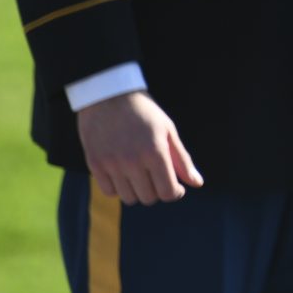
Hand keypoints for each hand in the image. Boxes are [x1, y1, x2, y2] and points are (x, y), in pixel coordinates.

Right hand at [77, 91, 203, 204]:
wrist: (108, 94)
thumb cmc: (143, 111)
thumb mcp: (168, 130)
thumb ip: (182, 159)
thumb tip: (197, 183)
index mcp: (155, 152)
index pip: (168, 192)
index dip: (175, 193)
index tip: (176, 187)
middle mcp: (132, 161)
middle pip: (149, 198)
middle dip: (157, 191)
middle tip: (156, 177)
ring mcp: (112, 164)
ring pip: (129, 198)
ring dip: (137, 191)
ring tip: (139, 176)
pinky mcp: (95, 164)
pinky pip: (109, 192)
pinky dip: (118, 188)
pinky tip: (122, 174)